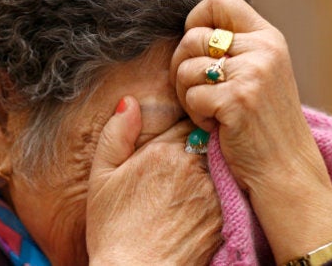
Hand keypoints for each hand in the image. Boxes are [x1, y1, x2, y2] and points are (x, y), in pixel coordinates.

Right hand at [86, 96, 221, 264]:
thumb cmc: (114, 229)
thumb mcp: (101, 177)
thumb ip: (117, 134)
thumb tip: (130, 101)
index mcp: (162, 151)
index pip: (186, 120)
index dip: (185, 126)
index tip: (181, 135)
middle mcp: (193, 166)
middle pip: (208, 138)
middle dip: (203, 141)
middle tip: (191, 155)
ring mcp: (213, 190)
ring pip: (222, 161)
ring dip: (214, 162)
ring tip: (197, 179)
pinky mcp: (225, 213)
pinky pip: (230, 186)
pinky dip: (223, 186)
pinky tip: (206, 199)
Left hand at [170, 0, 331, 262]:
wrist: (286, 168)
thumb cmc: (265, 123)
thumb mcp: (262, 73)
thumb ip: (236, 47)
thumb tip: (190, 30)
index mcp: (269, 37)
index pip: (220, 0)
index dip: (196, 19)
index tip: (196, 48)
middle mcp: (263, 49)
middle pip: (192, 37)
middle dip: (182, 67)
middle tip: (198, 91)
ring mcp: (252, 74)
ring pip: (186, 68)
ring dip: (188, 94)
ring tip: (211, 111)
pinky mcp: (237, 100)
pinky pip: (192, 97)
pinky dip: (197, 116)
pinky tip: (217, 126)